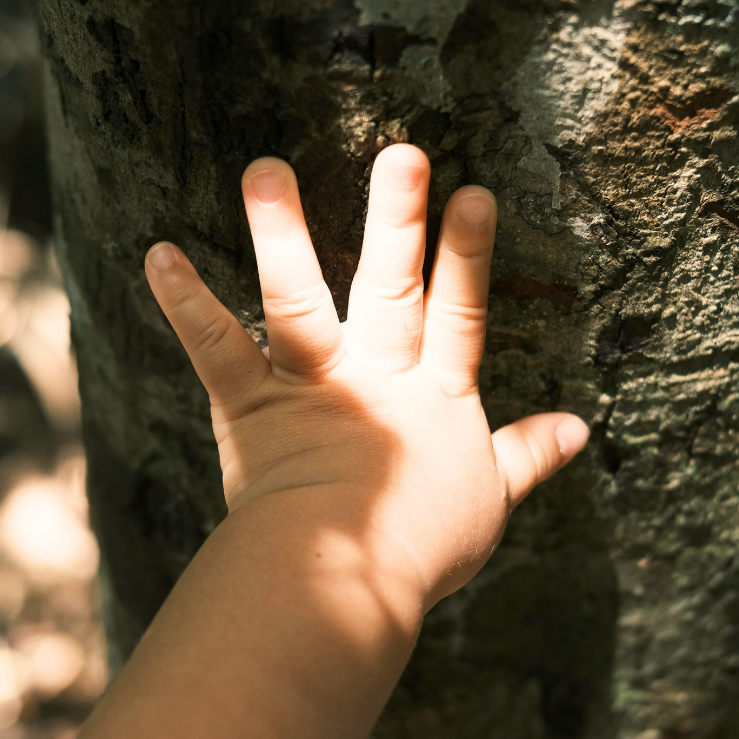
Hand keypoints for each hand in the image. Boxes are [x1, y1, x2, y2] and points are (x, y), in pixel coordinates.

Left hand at [144, 144, 586, 610]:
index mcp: (436, 399)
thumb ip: (528, 456)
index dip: (468, 257)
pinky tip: (157, 254)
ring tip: (265, 170)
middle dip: (399, 222)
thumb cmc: (421, 548)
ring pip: (301, 302)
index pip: (461, 317)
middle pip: (392, 290)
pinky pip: (217, 350)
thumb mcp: (490, 500)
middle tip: (402, 154)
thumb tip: (581, 429)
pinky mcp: (254, 410)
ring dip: (283, 235)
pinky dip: (187, 303)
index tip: (475, 193)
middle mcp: (377, 381)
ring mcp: (314, 390)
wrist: (351, 585)